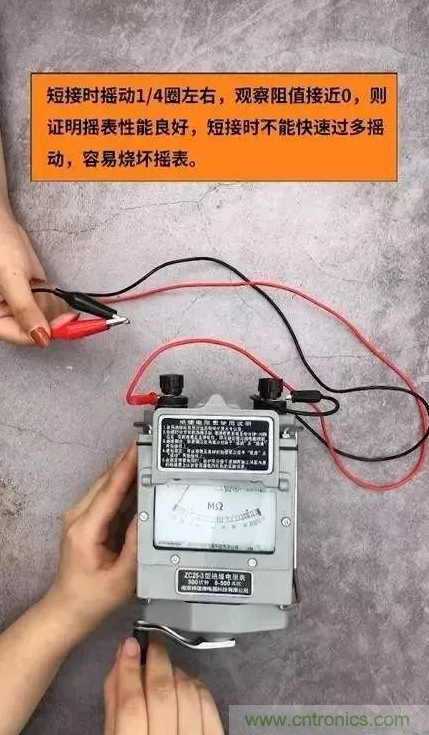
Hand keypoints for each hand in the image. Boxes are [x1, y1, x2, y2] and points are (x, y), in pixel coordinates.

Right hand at [0, 213, 73, 345]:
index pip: (24, 337)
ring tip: (36, 281)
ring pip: (47, 318)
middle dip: (48, 310)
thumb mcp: (11, 279)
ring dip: (50, 301)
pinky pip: (48, 306)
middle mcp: (6, 316)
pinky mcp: (31, 299)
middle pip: (38, 329)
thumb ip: (26, 309)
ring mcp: (20, 309)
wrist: (1, 225)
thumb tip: (42, 337)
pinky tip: (41, 282)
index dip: (48, 331)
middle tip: (43, 289)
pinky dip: (52, 295)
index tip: (69, 320)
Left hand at [47, 444, 137, 640]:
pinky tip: (137, 474)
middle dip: (126, 460)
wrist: (69, 609)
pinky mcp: (86, 519)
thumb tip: (149, 514)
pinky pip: (105, 495)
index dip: (125, 467)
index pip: (109, 491)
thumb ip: (136, 544)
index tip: (139, 447)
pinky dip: (121, 483)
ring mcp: (80, 516)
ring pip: (104, 485)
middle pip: (105, 481)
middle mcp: (78, 517)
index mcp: (86, 529)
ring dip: (124, 468)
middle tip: (150, 442)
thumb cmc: (95, 598)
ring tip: (146, 452)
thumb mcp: (123, 576)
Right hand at [104, 638, 224, 734]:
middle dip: (156, 661)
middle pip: (162, 695)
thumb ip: (115, 705)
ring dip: (175, 671)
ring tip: (165, 667)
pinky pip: (208, 703)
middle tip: (151, 645)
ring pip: (187, 694)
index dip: (129, 669)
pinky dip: (195, 685)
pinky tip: (184, 682)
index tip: (129, 644)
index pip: (131, 706)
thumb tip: (121, 660)